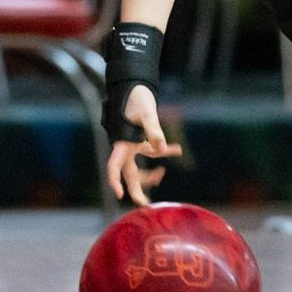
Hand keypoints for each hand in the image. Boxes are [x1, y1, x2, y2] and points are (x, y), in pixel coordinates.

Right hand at [104, 84, 181, 205]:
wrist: (136, 86)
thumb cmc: (137, 98)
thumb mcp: (147, 113)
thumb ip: (154, 131)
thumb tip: (162, 149)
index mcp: (121, 142)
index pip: (114, 166)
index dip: (115, 181)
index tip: (119, 194)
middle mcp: (125, 147)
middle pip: (127, 174)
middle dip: (136, 190)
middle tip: (146, 205)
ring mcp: (132, 145)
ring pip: (138, 167)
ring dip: (150, 173)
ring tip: (162, 174)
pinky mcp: (141, 139)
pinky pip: (151, 151)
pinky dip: (163, 152)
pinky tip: (176, 151)